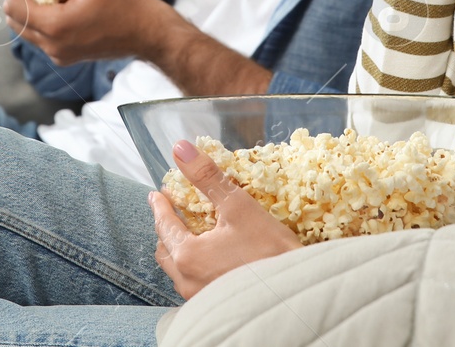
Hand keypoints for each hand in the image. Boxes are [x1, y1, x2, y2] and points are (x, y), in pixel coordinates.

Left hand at [3, 0, 175, 66]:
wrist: (148, 31)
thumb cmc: (123, 1)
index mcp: (55, 27)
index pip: (12, 6)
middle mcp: (52, 47)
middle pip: (16, 19)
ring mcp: (59, 55)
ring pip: (29, 28)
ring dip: (40, 7)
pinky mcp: (67, 57)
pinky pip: (44, 37)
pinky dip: (51, 19)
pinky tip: (75, 8)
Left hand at [149, 140, 301, 298]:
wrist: (297, 295)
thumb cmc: (270, 251)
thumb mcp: (238, 206)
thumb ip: (207, 177)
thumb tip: (181, 149)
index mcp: (187, 256)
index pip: (164, 225)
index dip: (160, 206)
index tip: (157, 194)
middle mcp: (187, 282)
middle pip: (165, 250)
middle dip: (166, 228)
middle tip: (172, 211)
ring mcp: (200, 298)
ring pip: (178, 270)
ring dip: (180, 249)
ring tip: (191, 233)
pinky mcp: (215, 306)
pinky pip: (193, 283)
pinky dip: (194, 266)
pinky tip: (210, 258)